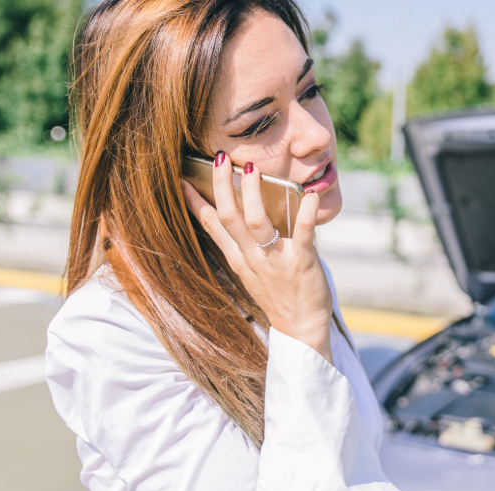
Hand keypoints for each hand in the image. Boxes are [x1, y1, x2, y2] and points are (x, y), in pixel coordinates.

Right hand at [183, 151, 333, 362]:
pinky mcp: (301, 263)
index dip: (196, 202)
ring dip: (253, 195)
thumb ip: (245, 245)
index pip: (212, 226)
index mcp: (239, 258)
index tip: (184, 179)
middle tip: (219, 158)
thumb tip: (242, 215)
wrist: (301, 329)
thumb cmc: (279, 296)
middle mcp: (252, 258)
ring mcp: (275, 261)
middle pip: (229, 218)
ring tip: (250, 169)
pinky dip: (306, 213)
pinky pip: (303, 234)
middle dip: (222, 187)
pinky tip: (310, 195)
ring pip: (257, 223)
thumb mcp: (252, 272)